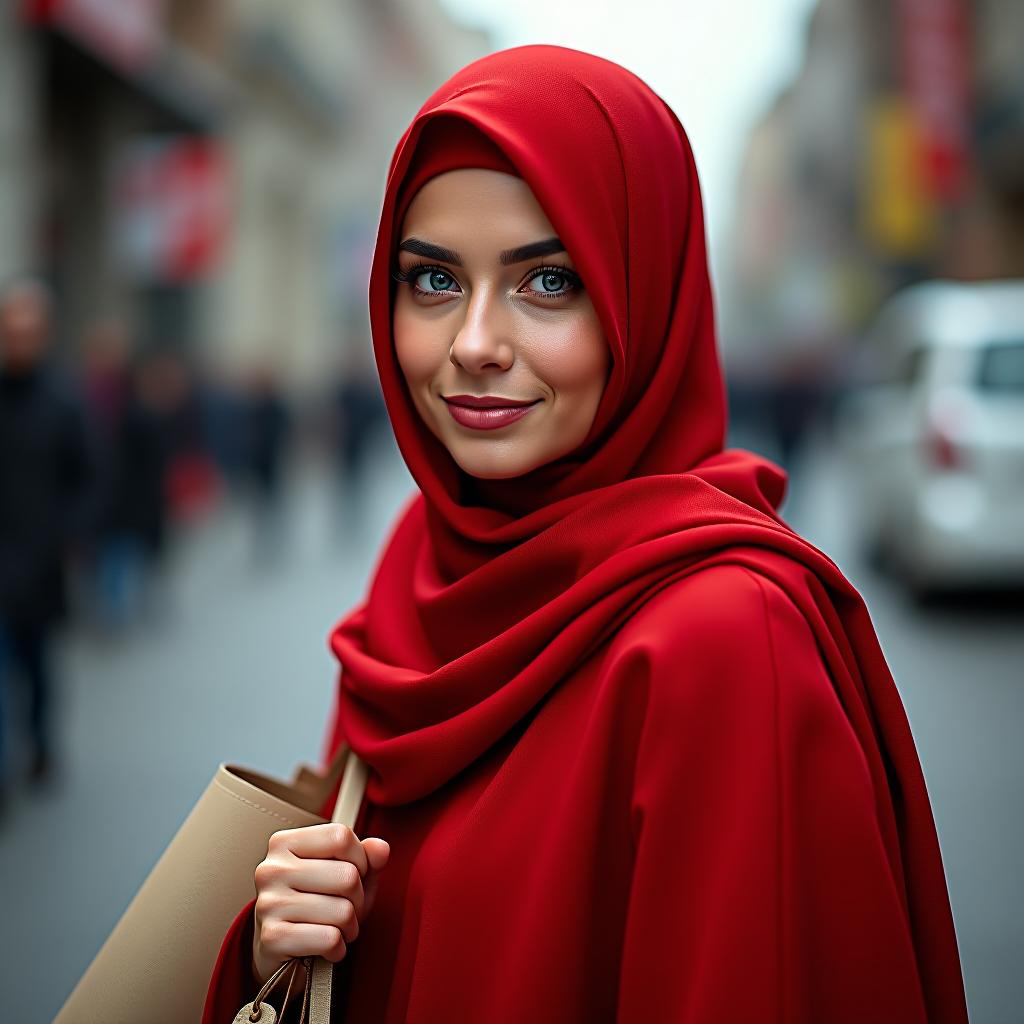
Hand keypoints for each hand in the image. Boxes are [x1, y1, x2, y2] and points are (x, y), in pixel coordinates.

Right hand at [252, 823, 390, 984]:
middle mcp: (271, 869)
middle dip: (359, 898)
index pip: (340, 836)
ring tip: (336, 927)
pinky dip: (339, 948)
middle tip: (346, 907)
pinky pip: (330, 939)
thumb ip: (367, 856)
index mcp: (284, 843)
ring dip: (350, 926)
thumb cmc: (315, 903)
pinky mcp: (273, 939)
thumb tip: (381, 848)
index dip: (360, 858)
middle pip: (348, 875)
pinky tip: (327, 946)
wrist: (280, 949)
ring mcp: (269, 904)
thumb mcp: (343, 873)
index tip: (353, 873)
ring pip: (343, 911)